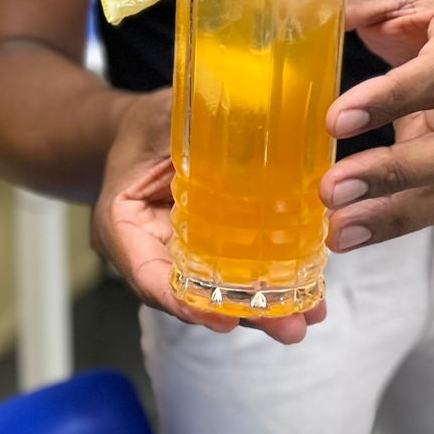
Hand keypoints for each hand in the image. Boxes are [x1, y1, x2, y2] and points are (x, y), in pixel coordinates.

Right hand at [91, 87, 325, 344]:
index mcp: (123, 225)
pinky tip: (310, 289)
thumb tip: (242, 106)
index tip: (223, 318)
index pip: (148, 274)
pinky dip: (271, 282)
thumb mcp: (161, 116)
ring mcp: (184, 255)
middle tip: (290, 327)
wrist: (148, 130)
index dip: (185, 301)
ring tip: (310, 313)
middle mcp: (152, 251)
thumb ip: (186, 122)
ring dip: (266, 306)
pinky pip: (238, 271)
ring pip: (222, 290)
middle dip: (243, 314)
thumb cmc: (148, 122)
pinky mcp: (213, 250)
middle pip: (194, 294)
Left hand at [319, 0, 433, 250]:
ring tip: (336, 231)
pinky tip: (348, 233)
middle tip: (331, 189)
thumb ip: (354, 2)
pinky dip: (393, 225)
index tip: (335, 121)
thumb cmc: (422, 11)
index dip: (391, 100)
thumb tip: (300, 22)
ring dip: (392, 215)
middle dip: (392, 174)